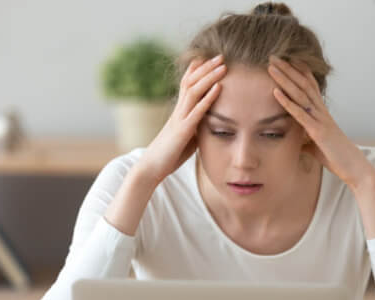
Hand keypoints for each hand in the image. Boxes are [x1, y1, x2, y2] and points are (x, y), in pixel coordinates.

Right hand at [136, 54, 226, 183]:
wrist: (151, 169)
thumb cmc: (168, 156)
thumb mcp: (186, 139)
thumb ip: (195, 128)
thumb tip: (207, 125)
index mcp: (178, 113)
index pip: (186, 85)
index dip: (196, 71)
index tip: (207, 59)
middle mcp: (178, 111)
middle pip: (191, 82)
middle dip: (206, 68)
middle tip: (221, 56)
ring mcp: (179, 119)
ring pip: (193, 91)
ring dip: (209, 77)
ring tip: (223, 66)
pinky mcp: (182, 131)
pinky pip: (197, 110)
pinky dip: (208, 97)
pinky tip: (219, 87)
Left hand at [267, 56, 373, 188]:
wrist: (353, 167)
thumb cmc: (336, 156)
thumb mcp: (316, 145)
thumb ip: (306, 139)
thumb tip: (297, 140)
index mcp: (321, 112)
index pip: (310, 86)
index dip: (299, 71)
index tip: (286, 59)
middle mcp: (321, 111)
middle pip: (303, 84)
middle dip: (288, 69)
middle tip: (273, 55)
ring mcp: (320, 119)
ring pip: (300, 94)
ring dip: (284, 79)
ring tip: (271, 67)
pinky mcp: (317, 131)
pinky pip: (299, 114)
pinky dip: (287, 102)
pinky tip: (276, 92)